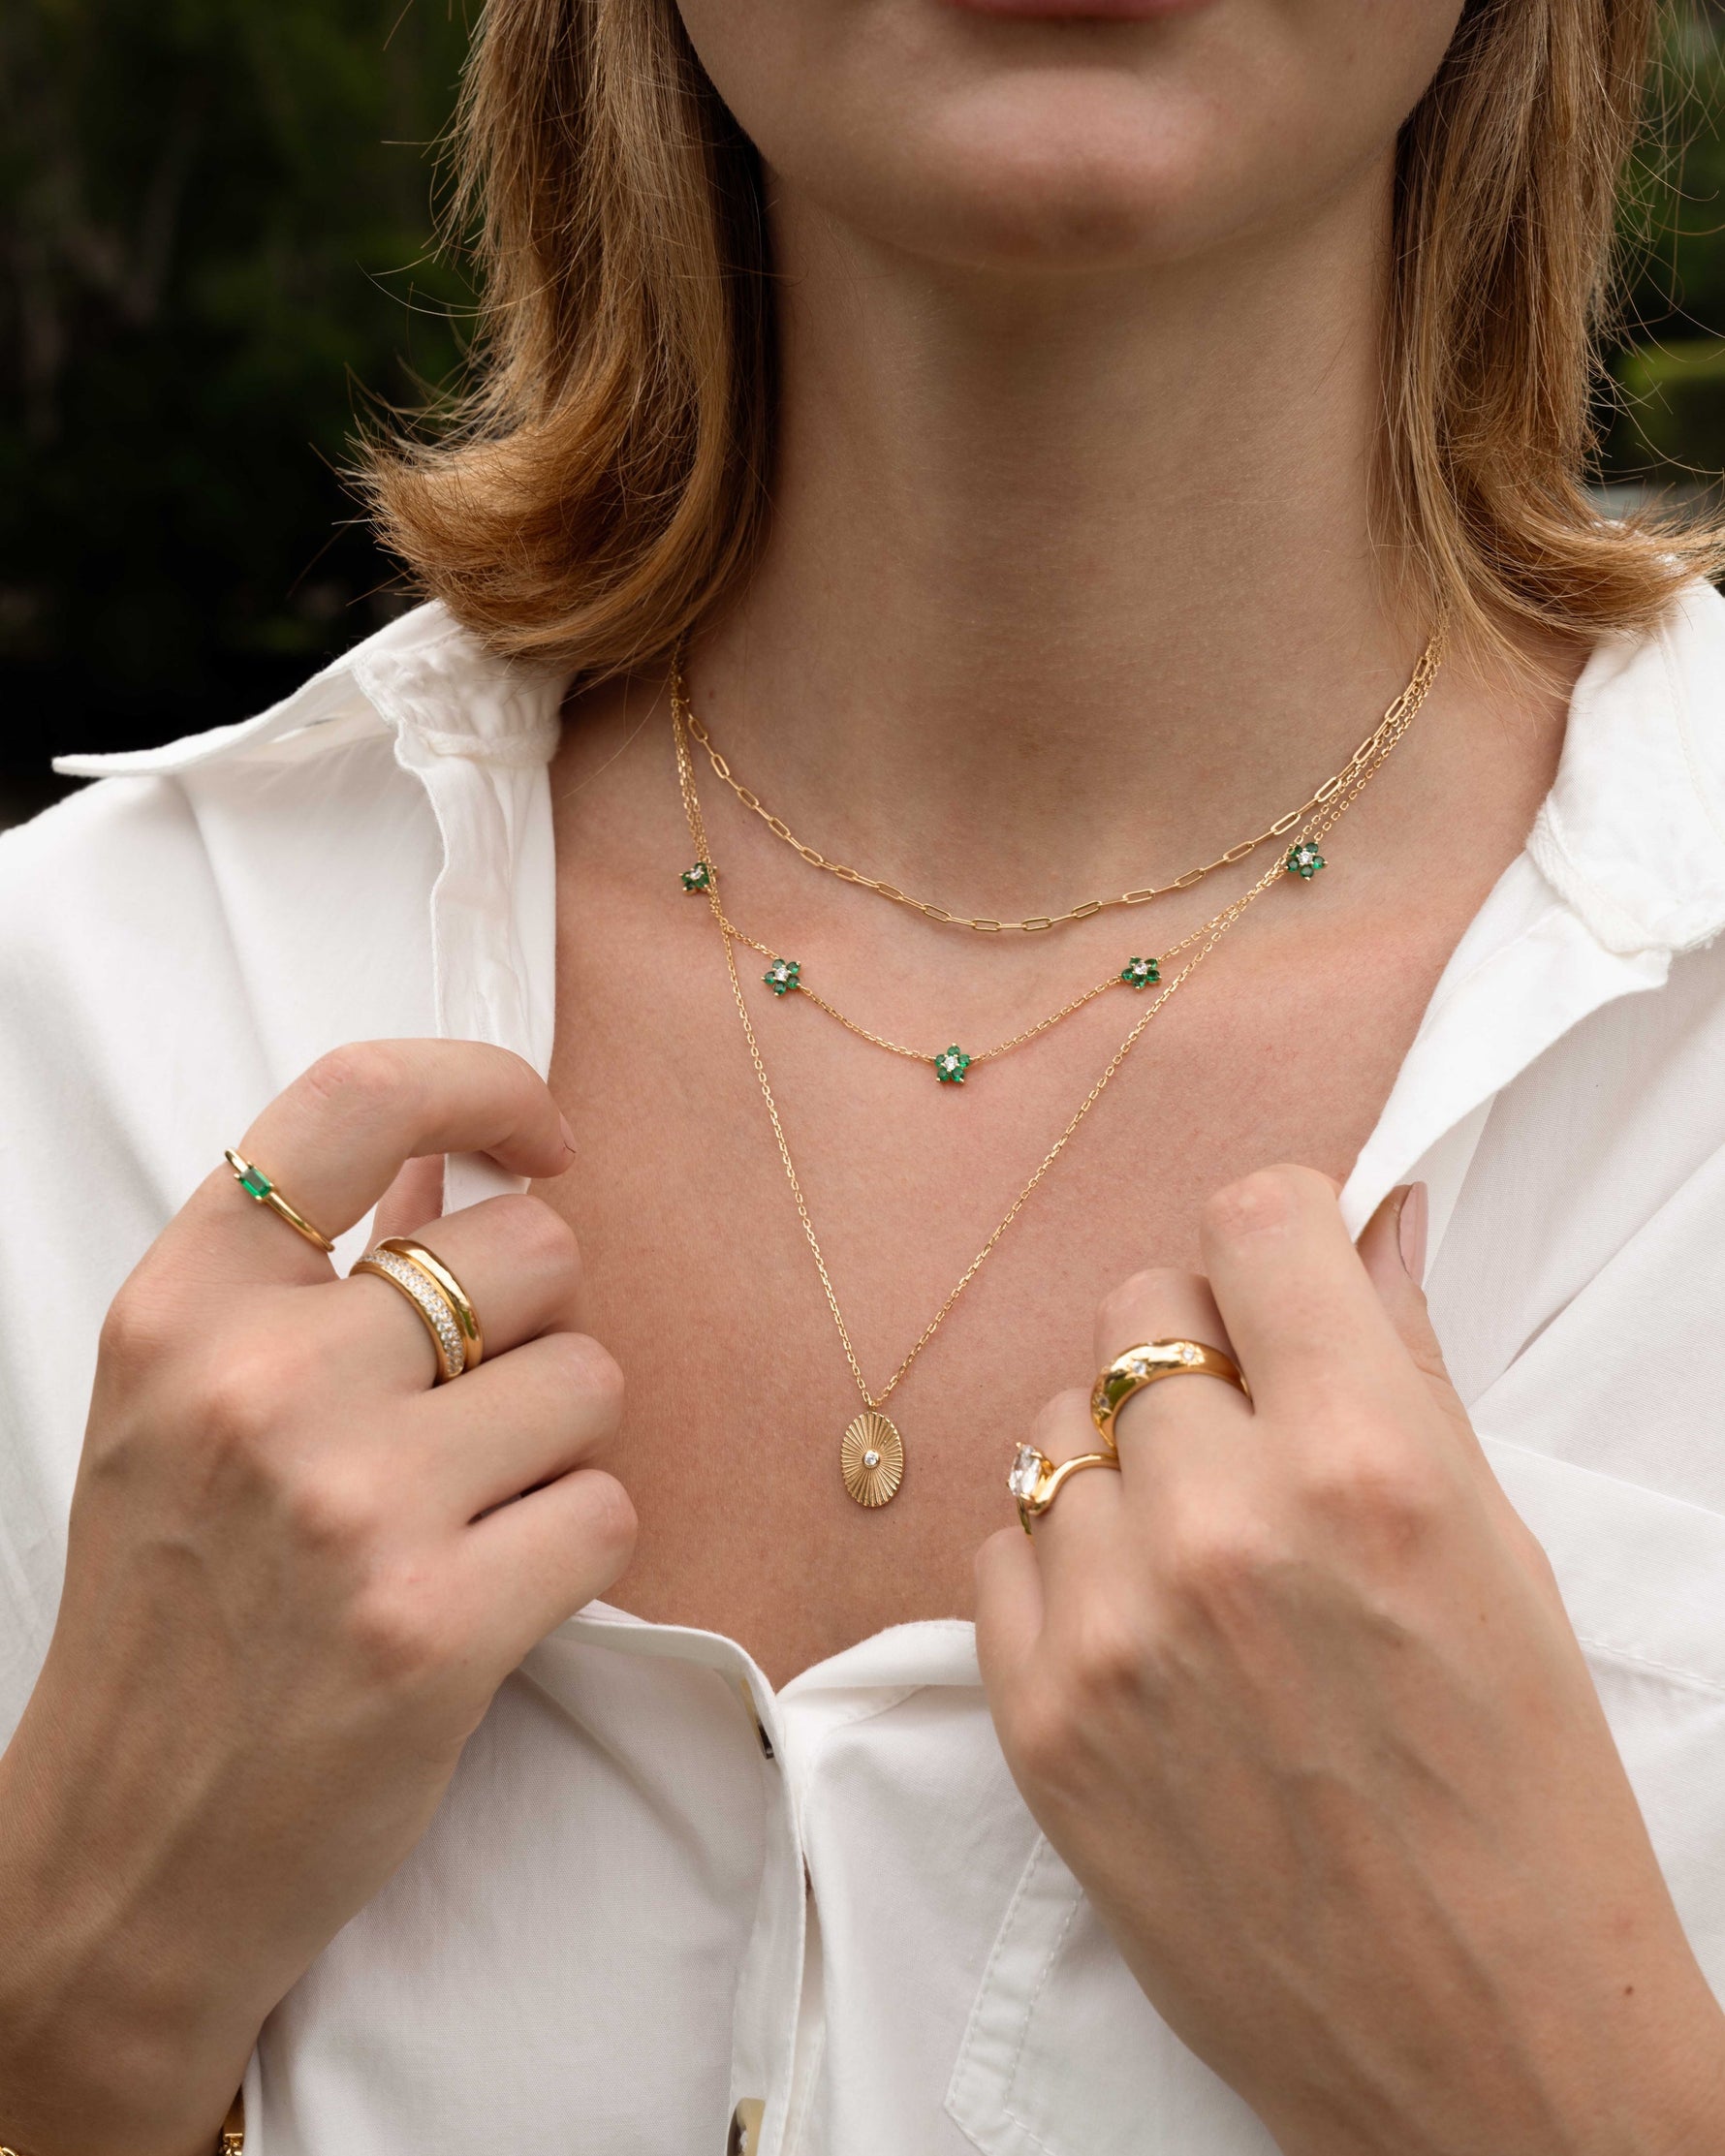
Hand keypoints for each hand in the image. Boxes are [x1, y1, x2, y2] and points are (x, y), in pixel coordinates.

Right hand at [0, 1041, 633, 2155]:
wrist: (133, 1847)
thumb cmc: (177, 1608)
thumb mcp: (187, 1408)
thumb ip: (316, 1271)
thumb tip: (451, 1162)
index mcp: (183, 1304)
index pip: (359, 1095)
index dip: (487, 1086)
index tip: (541, 1138)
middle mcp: (257, 1382)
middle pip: (533, 1248)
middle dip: (537, 1326)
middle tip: (468, 1418)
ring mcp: (347, 1504)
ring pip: (593, 1378)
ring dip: (560, 1445)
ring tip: (464, 1515)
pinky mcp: (435, 1624)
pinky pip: (609, 1509)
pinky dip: (576, 1548)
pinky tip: (490, 1593)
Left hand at [977, 1167, 1724, 2155]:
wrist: (1476, 2039)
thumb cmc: (1520, 1793)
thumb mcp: (1499, 1553)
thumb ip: (1410, 1363)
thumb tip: (1376, 1216)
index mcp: (1365, 1463)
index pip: (1250, 1222)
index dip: (1274, 1237)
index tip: (1281, 1282)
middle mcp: (1223, 1526)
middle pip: (1137, 1315)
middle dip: (1198, 1351)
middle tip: (1253, 1437)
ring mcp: (1112, 1625)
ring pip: (1059, 1426)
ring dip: (1127, 1462)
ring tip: (1203, 1554)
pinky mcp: (1038, 1718)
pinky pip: (1002, 1544)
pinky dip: (1064, 1561)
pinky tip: (1143, 1624)